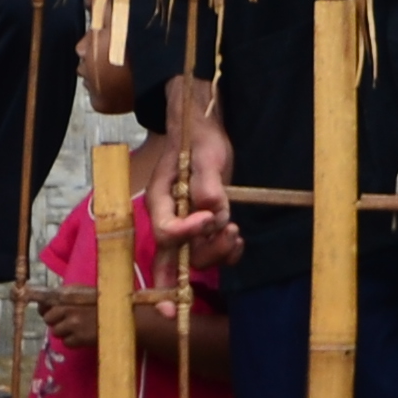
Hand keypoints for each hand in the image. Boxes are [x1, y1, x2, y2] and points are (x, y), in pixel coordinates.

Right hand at [146, 78, 244, 273]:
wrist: (202, 137)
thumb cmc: (197, 142)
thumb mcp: (206, 157)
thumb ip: (207, 185)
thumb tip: (212, 212)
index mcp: (160, 202)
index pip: (166, 232)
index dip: (188, 232)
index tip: (212, 218)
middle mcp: (168, 221)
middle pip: (173, 260)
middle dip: (202, 259)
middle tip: (231, 236)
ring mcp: (184, 228)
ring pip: (195, 259)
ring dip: (219, 252)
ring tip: (236, 231)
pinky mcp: (201, 230)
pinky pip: (210, 254)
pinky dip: (226, 253)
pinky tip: (237, 240)